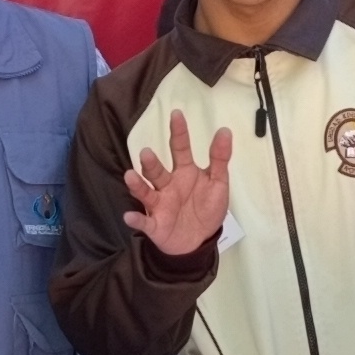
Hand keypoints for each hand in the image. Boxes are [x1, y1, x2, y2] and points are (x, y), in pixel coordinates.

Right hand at [121, 111, 233, 258]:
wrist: (199, 241)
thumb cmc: (206, 208)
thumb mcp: (218, 183)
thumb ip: (220, 158)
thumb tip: (225, 130)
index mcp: (184, 172)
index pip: (180, 149)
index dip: (179, 133)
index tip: (176, 114)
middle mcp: (168, 185)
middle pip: (158, 171)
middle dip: (151, 163)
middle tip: (146, 153)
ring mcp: (159, 204)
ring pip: (146, 192)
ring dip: (138, 185)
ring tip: (130, 176)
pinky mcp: (154, 225)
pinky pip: (144, 221)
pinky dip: (136, 219)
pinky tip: (129, 216)